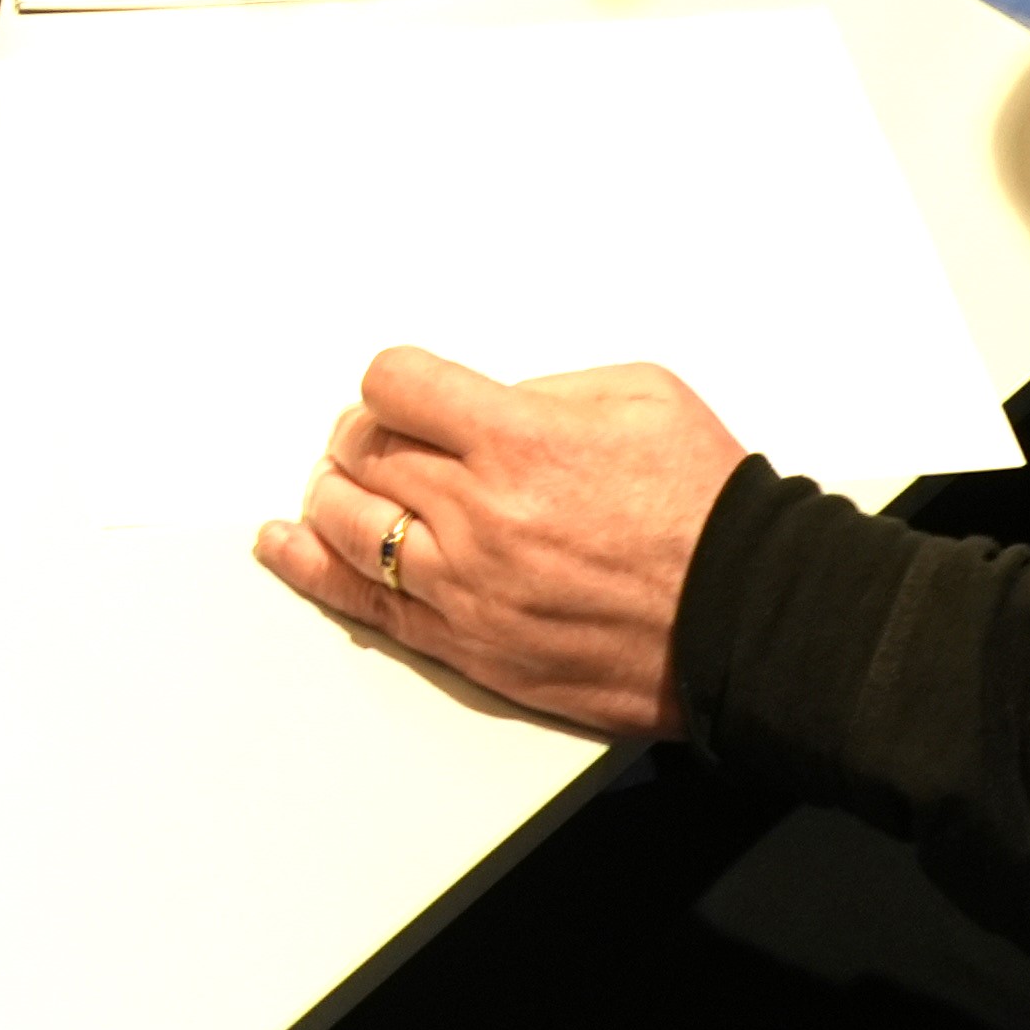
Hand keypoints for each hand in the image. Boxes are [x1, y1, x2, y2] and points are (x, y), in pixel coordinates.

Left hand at [256, 343, 743, 737]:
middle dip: (363, 437)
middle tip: (379, 439)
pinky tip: (284, 545)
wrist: (746, 616)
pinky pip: (366, 604)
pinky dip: (311, 569)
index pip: (394, 386)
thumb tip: (482, 401)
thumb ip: (544, 387)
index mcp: (519, 439)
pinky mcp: (470, 645)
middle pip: (363, 453)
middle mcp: (480, 512)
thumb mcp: (642, 395)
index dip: (394, 383)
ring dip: (333, 495)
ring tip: (340, 486)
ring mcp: (467, 586)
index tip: (404, 392)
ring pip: (346, 524)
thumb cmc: (707, 507)